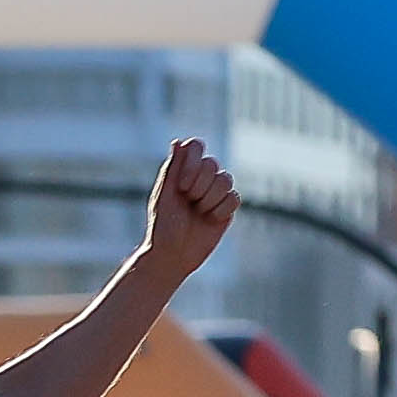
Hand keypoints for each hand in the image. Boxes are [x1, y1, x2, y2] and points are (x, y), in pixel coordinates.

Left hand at [140, 139, 239, 277]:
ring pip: (226, 179)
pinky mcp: (226, 208)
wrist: (172, 256)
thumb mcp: (164, 196)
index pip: (196, 147)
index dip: (193, 163)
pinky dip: (221, 209)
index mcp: (182, 171)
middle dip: (199, 185)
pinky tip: (209, 220)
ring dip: (210, 198)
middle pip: (212, 164)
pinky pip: (234, 198)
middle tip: (188, 202)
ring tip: (198, 212)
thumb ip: (172, 168)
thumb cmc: (162, 226)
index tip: (182, 185)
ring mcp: (215, 193)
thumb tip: (178, 141)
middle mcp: (200, 178)